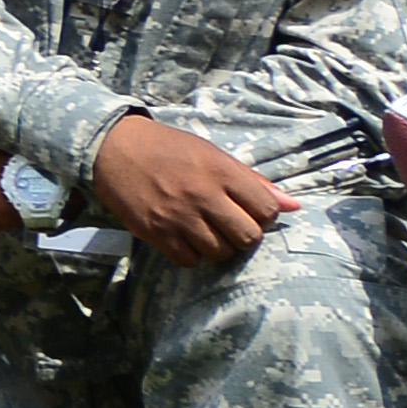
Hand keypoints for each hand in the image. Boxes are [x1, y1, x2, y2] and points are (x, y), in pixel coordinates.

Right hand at [85, 111, 287, 261]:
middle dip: (244, 234)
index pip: (266, 209)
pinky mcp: (155, 232)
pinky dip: (192, 254)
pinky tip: (186, 239)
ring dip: (219, 246)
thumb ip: (252, 181)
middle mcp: (203, 195)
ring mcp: (178, 216)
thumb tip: (293, 206)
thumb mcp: (212, 154)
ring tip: (207, 231)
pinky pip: (189, 260)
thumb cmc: (168, 148)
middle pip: (247, 236)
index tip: (248, 210)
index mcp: (221, 172)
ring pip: (220, 252)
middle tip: (229, 224)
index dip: (263, 214)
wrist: (113, 147)